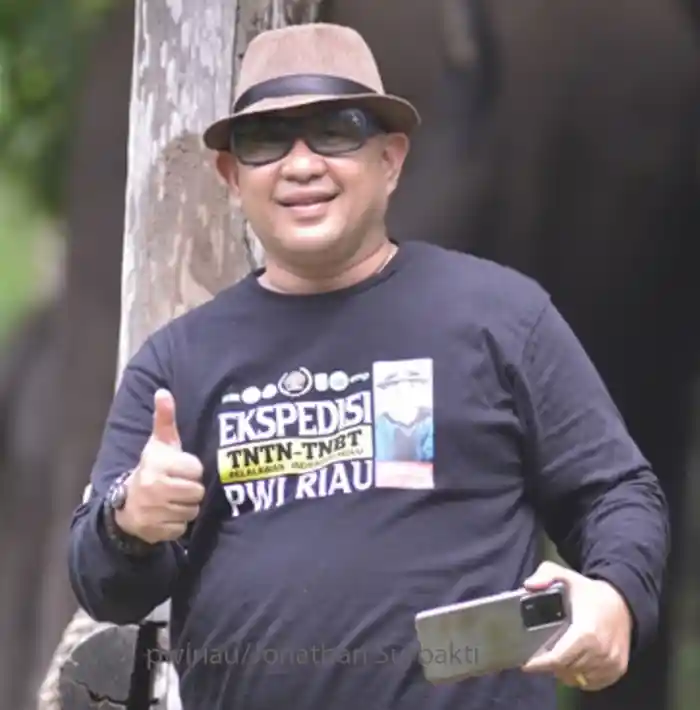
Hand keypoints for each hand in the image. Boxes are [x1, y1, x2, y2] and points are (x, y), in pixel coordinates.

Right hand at [115, 389, 204, 543]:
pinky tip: (167, 514)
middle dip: (191, 490)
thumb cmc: (151, 469)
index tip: (181, 469)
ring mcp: (153, 512)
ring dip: (186, 507)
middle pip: (196, 492)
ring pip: (192, 511)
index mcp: (157, 465)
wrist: (125, 505)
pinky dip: (178, 523)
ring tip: (173, 499)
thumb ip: (164, 419)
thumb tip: (163, 391)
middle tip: (179, 486)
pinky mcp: (155, 531)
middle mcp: (153, 488)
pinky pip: (182, 527)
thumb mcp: (158, 444)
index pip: (196, 469)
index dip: (192, 470)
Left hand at [520, 561, 632, 690]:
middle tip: (539, 656)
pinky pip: (593, 683)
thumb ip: (546, 575)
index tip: (525, 665)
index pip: (559, 658)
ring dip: (564, 672)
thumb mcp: (566, 576)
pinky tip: (572, 664)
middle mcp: (601, 652)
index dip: (540, 664)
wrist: (624, 602)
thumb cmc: (590, 592)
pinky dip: (580, 677)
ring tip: (555, 658)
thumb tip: (528, 586)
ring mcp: (611, 663)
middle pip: (566, 670)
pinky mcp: (618, 669)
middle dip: (549, 666)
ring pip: (578, 678)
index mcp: (586, 633)